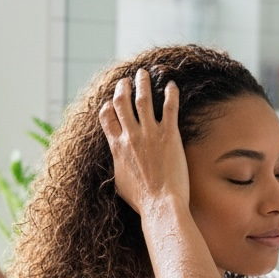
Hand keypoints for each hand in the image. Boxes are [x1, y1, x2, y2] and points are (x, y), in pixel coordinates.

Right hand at [99, 69, 189, 215]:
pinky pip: (169, 107)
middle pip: (122, 102)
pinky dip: (170, 93)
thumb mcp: (120, 183)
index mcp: (117, 147)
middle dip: (122, 88)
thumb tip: (117, 163)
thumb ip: (117, 166)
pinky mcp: (169, 134)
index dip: (108, 105)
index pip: (107, 117)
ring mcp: (150, 133)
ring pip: (143, 99)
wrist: (161, 204)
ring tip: (143, 73)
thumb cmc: (141, 199)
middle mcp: (130, 136)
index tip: (111, 100)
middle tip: (125, 80)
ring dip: (142, 83)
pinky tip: (171, 85)